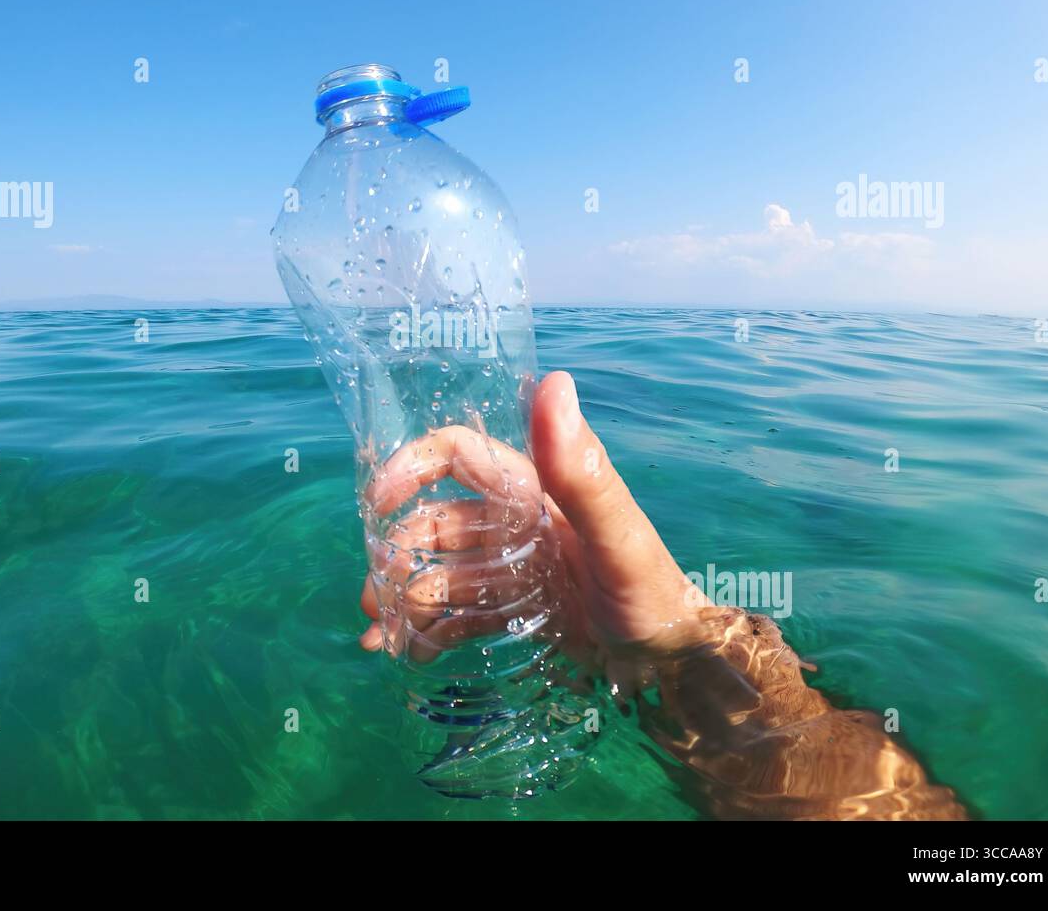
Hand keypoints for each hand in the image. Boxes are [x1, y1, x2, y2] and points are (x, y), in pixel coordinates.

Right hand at [356, 370, 701, 688]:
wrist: (676, 667)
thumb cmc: (653, 595)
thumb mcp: (618, 537)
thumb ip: (583, 471)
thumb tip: (553, 380)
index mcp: (536, 490)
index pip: (460, 454)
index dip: (412, 467)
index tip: (377, 502)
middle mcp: (518, 522)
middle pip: (438, 522)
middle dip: (398, 553)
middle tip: (371, 597)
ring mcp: (516, 568)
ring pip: (441, 573)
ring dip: (405, 599)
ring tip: (380, 639)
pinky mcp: (519, 611)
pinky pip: (459, 614)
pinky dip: (430, 632)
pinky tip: (411, 655)